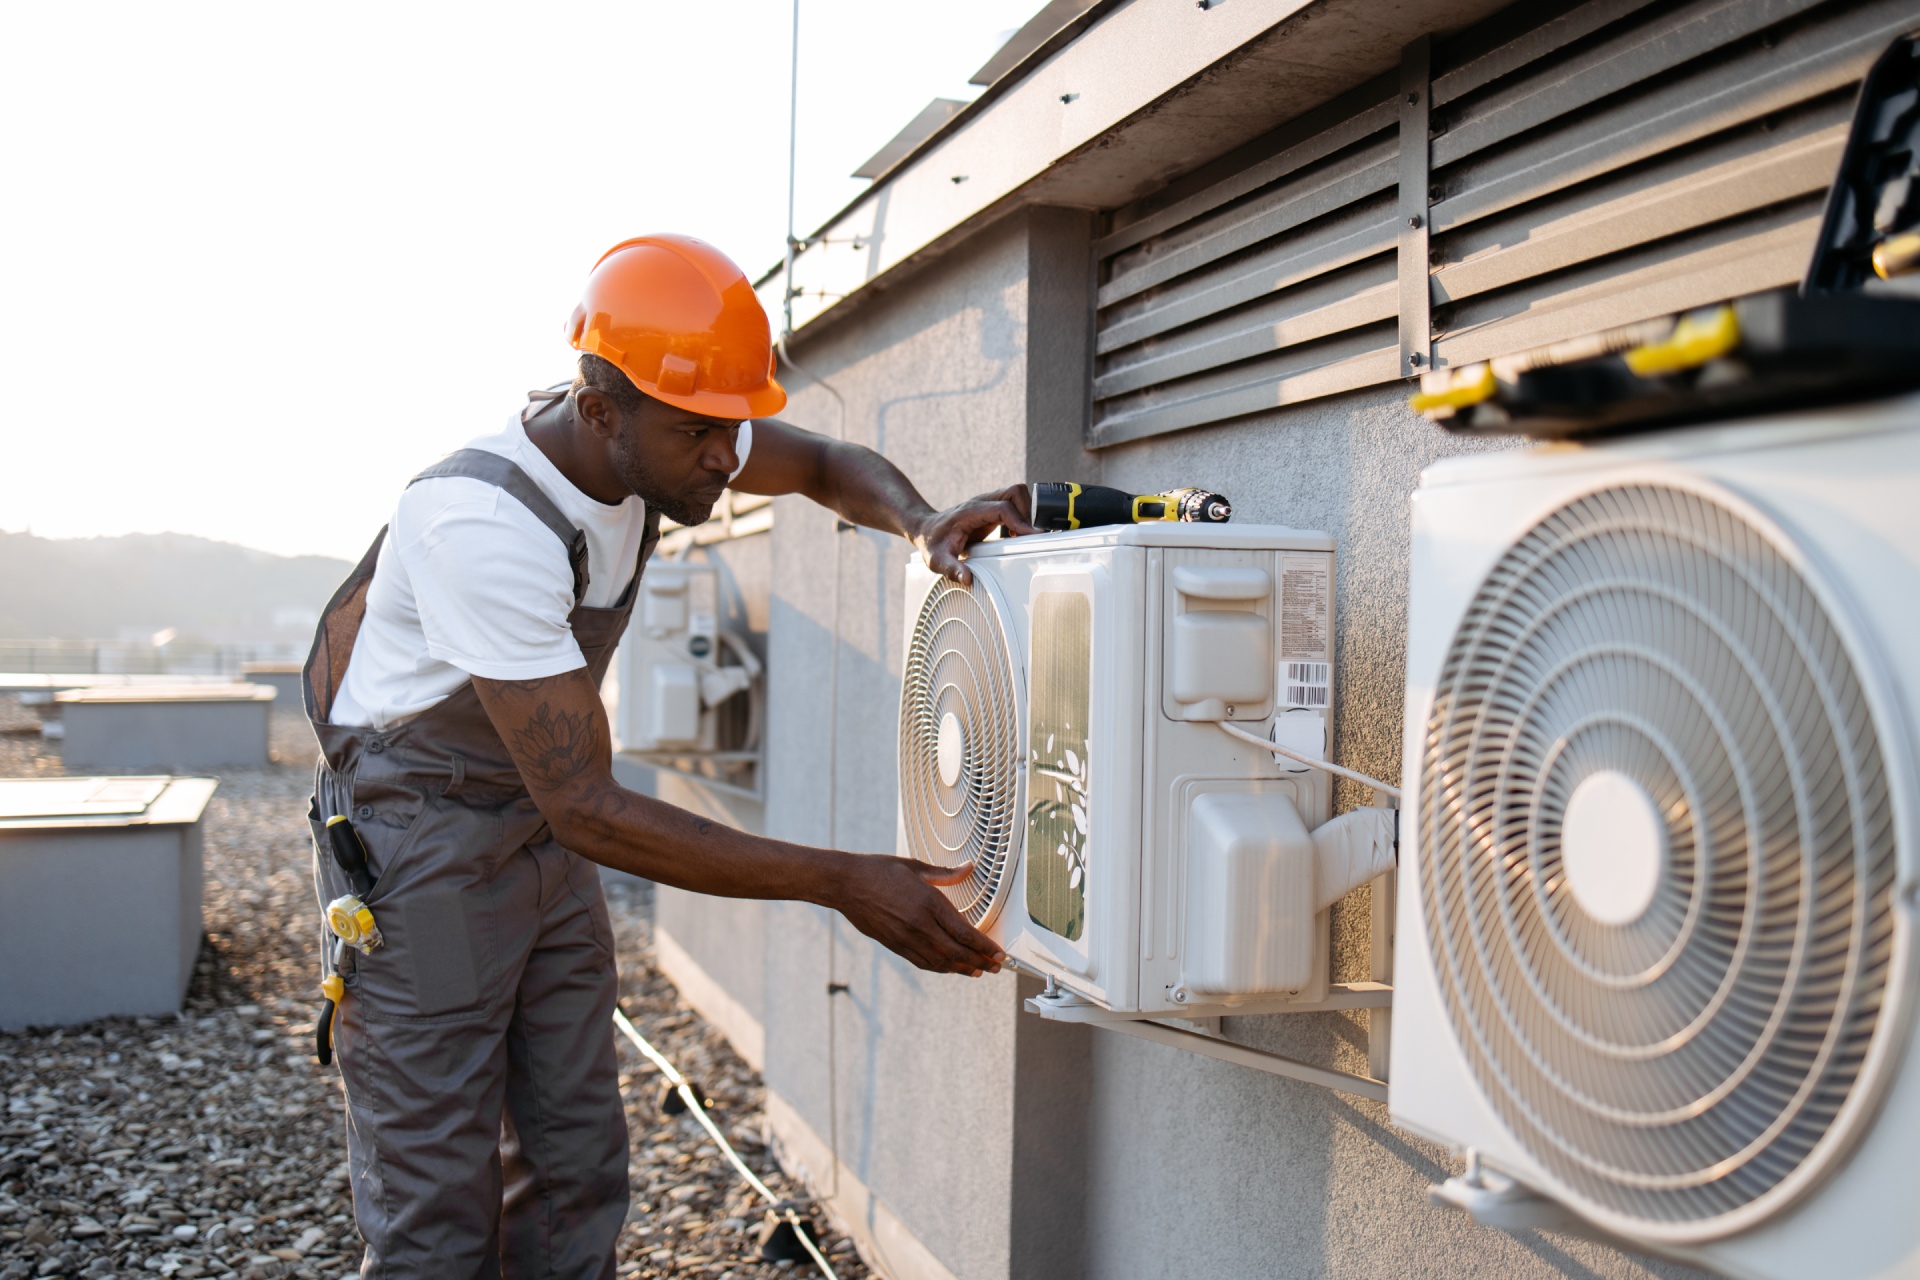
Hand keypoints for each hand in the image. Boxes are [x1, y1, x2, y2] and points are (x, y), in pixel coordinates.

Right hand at [832, 855, 1006, 975]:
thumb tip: (968, 868)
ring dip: (962, 969)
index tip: (999, 953)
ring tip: (978, 972)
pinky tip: (949, 968)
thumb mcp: (915, 866)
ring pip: (941, 962)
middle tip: (996, 967)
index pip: (965, 933)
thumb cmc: (879, 870)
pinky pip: (923, 962)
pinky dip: (940, 967)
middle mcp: (920, 925)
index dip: (985, 947)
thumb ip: (946, 873)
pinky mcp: (895, 945)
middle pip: (957, 952)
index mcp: (929, 903)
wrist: (846, 884)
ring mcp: (906, 938)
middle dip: (981, 962)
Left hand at [914, 484, 1037, 585]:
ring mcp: (988, 504)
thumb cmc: (932, 543)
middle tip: (1029, 535)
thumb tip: (967, 578)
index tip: (1031, 535)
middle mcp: (981, 503)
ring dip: (1027, 512)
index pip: (1003, 508)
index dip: (1020, 520)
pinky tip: (1017, 534)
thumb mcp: (937, 559)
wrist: (926, 530)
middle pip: (1015, 492)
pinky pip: (1014, 504)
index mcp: (970, 511)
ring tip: (1025, 535)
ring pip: (1017, 494)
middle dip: (1028, 511)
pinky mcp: (992, 509)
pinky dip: (1022, 515)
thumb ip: (952, 568)